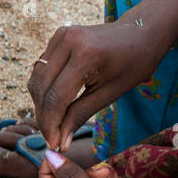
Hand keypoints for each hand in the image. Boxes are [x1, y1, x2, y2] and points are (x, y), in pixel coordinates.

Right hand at [27, 18, 163, 152]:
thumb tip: (59, 143)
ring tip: (53, 123)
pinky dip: (45, 88)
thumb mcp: (110, 93)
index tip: (53, 144)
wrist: (141, 33)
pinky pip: (42, 68)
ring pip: (37, 78)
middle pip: (41, 88)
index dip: (51, 124)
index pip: (56, 97)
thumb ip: (80, 115)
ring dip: (40, 103)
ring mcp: (61, 35)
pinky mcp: (58, 35)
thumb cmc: (133, 64)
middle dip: (43, 116)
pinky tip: (55, 104)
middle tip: (52, 138)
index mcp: (86, 55)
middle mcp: (68, 40)